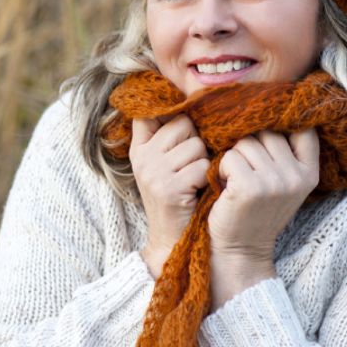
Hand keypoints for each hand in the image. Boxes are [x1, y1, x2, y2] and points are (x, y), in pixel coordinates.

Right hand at [130, 113, 210, 275]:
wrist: (171, 242)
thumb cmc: (177, 200)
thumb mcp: (163, 167)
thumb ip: (167, 139)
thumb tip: (189, 104)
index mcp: (139, 148)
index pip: (149, 111)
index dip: (169, 108)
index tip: (183, 117)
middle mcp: (143, 157)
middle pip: (183, 124)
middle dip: (196, 140)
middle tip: (194, 163)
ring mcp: (154, 172)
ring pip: (196, 145)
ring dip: (204, 161)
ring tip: (196, 179)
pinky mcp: (169, 188)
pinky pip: (201, 167)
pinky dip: (207, 178)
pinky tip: (199, 190)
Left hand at [206, 128, 318, 305]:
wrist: (238, 250)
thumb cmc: (252, 210)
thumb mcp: (279, 182)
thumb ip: (283, 152)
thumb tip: (267, 104)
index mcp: (310, 173)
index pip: (303, 128)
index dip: (282, 120)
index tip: (264, 125)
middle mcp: (297, 176)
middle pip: (267, 131)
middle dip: (248, 142)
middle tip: (241, 168)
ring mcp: (276, 182)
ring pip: (245, 142)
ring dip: (232, 156)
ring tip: (233, 179)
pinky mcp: (251, 187)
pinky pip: (229, 157)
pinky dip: (220, 168)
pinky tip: (224, 186)